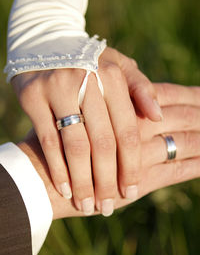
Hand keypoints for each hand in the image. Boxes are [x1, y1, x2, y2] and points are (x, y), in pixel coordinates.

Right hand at [12, 47, 160, 216]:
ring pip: (76, 146)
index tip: (130, 191)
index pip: (127, 131)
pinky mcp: (33, 97)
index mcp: (112, 76)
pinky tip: (66, 190)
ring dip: (83, 182)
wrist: (45, 48)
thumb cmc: (89, 66)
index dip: (130, 165)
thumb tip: (158, 117)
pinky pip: (49, 141)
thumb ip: (140, 90)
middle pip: (103, 144)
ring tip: (88, 206)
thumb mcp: (118, 69)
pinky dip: (58, 168)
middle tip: (107, 207)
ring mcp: (57, 88)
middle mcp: (87, 81)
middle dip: (106, 181)